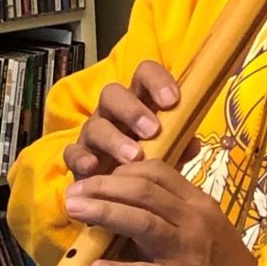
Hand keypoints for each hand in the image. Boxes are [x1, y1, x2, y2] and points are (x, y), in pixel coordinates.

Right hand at [64, 61, 199, 178]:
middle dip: (132, 110)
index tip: (172, 100)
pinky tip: (94, 167)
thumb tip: (193, 144)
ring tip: (135, 157)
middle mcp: (113, 112)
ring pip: (95, 125)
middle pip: (113, 93)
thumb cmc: (150, 161)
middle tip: (153, 131)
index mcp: (140, 102)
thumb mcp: (171, 152)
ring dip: (115, 139)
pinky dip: (82, 158)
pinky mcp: (78, 158)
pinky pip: (73, 153)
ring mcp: (93, 134)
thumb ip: (181, 145)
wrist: (122, 191)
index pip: (144, 74)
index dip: (157, 81)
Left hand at [65, 160, 256, 265]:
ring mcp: (186, 250)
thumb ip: (171, 208)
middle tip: (75, 190)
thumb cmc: (220, 258)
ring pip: (142, 223)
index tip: (98, 175)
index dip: (123, 169)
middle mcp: (193, 220)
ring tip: (75, 209)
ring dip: (105, 212)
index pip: (158, 171)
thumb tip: (124, 198)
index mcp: (197, 202)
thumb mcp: (202, 223)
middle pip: (144, 192)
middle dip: (104, 186)